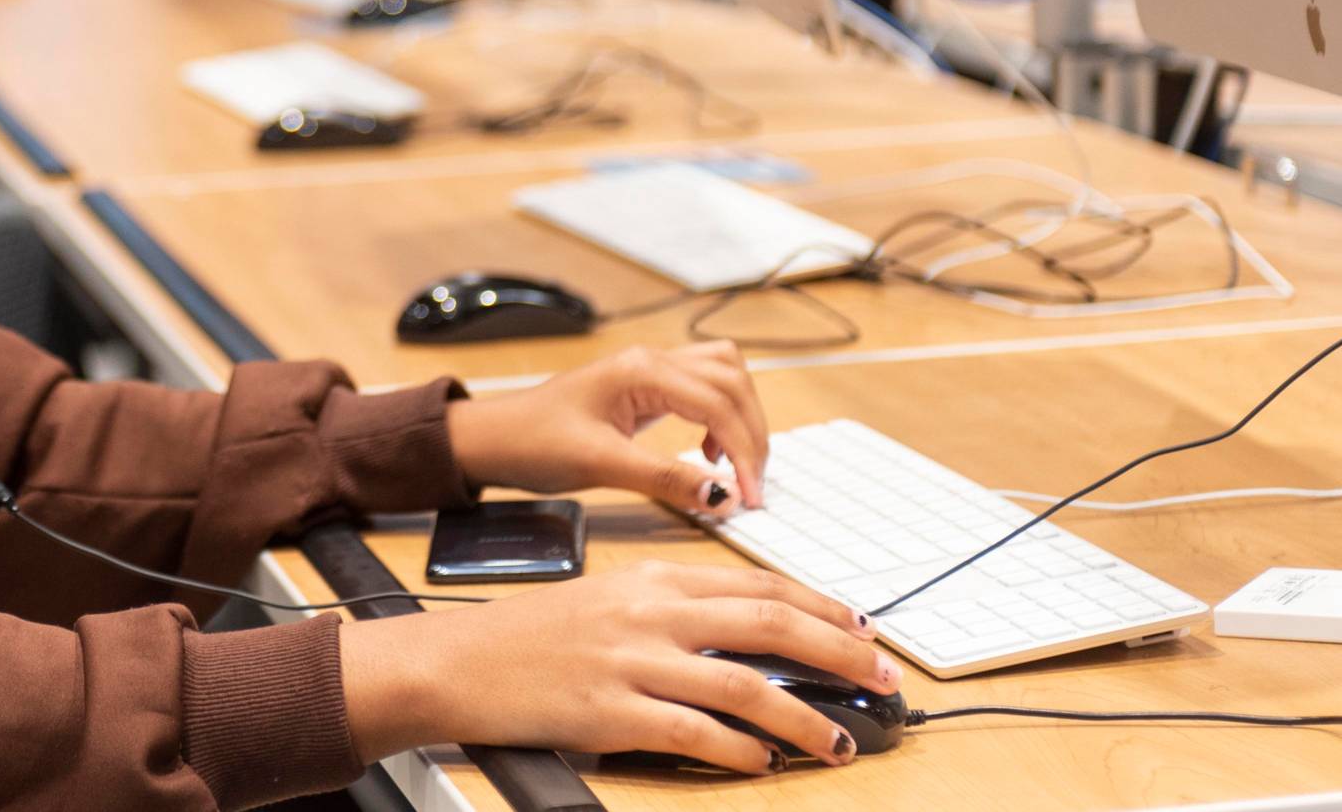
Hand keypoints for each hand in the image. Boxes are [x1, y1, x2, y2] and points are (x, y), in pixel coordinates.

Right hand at [338, 563, 893, 772]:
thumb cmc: (530, 635)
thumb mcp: (607, 598)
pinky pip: (695, 735)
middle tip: (882, 679)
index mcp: (651, 577)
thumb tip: (744, 634)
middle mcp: (650, 612)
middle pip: (768, 623)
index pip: (757, 584)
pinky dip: (740, 751)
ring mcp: (632, 663)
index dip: (821, 608)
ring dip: (803, 718)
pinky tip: (761, 764)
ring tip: (837, 741)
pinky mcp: (612, 713)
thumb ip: (671, 607)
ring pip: (745, 684)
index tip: (863, 630)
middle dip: (838, 653)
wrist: (458, 661)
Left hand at [445, 342, 768, 514]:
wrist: (494, 438)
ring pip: (724, 376)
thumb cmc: (534, 442)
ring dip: (741, 418)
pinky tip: (708, 452)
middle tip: (752, 487)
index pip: (719, 402)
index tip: (751, 496)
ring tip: (734, 468)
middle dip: (751, 433)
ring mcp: (650, 370)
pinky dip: (721, 416)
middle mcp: (651, 361)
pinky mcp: (647, 388)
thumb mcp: (600, 464)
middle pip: (732, 380)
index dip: (744, 450)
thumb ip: (665, 478)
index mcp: (642, 371)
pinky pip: (704, 389)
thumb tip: (723, 496)